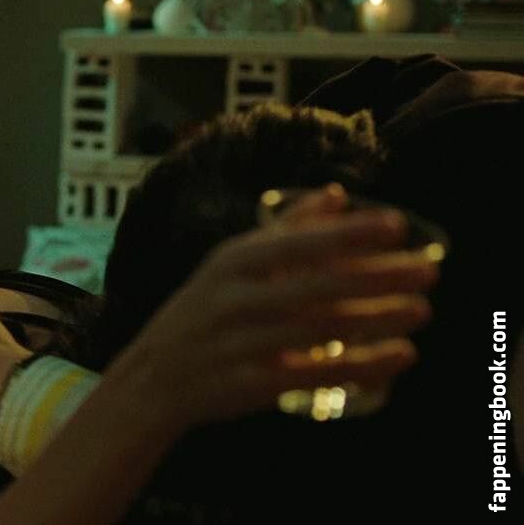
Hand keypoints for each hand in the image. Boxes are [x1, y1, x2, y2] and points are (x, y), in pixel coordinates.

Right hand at [110, 184, 435, 428]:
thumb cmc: (203, 313)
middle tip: (427, 272)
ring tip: (421, 311)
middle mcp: (233, 299)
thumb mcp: (231, 265)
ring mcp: (239, 343)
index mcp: (231, 262)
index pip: (295, 242)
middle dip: (377, 277)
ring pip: (320, 329)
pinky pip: (316, 374)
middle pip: (316, 285)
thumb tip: (338, 195)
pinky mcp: (249, 384)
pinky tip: (398, 357)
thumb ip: (284, 230)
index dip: (348, 234)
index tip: (397, 227)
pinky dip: (360, 366)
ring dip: (376, 319)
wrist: (151, 378)